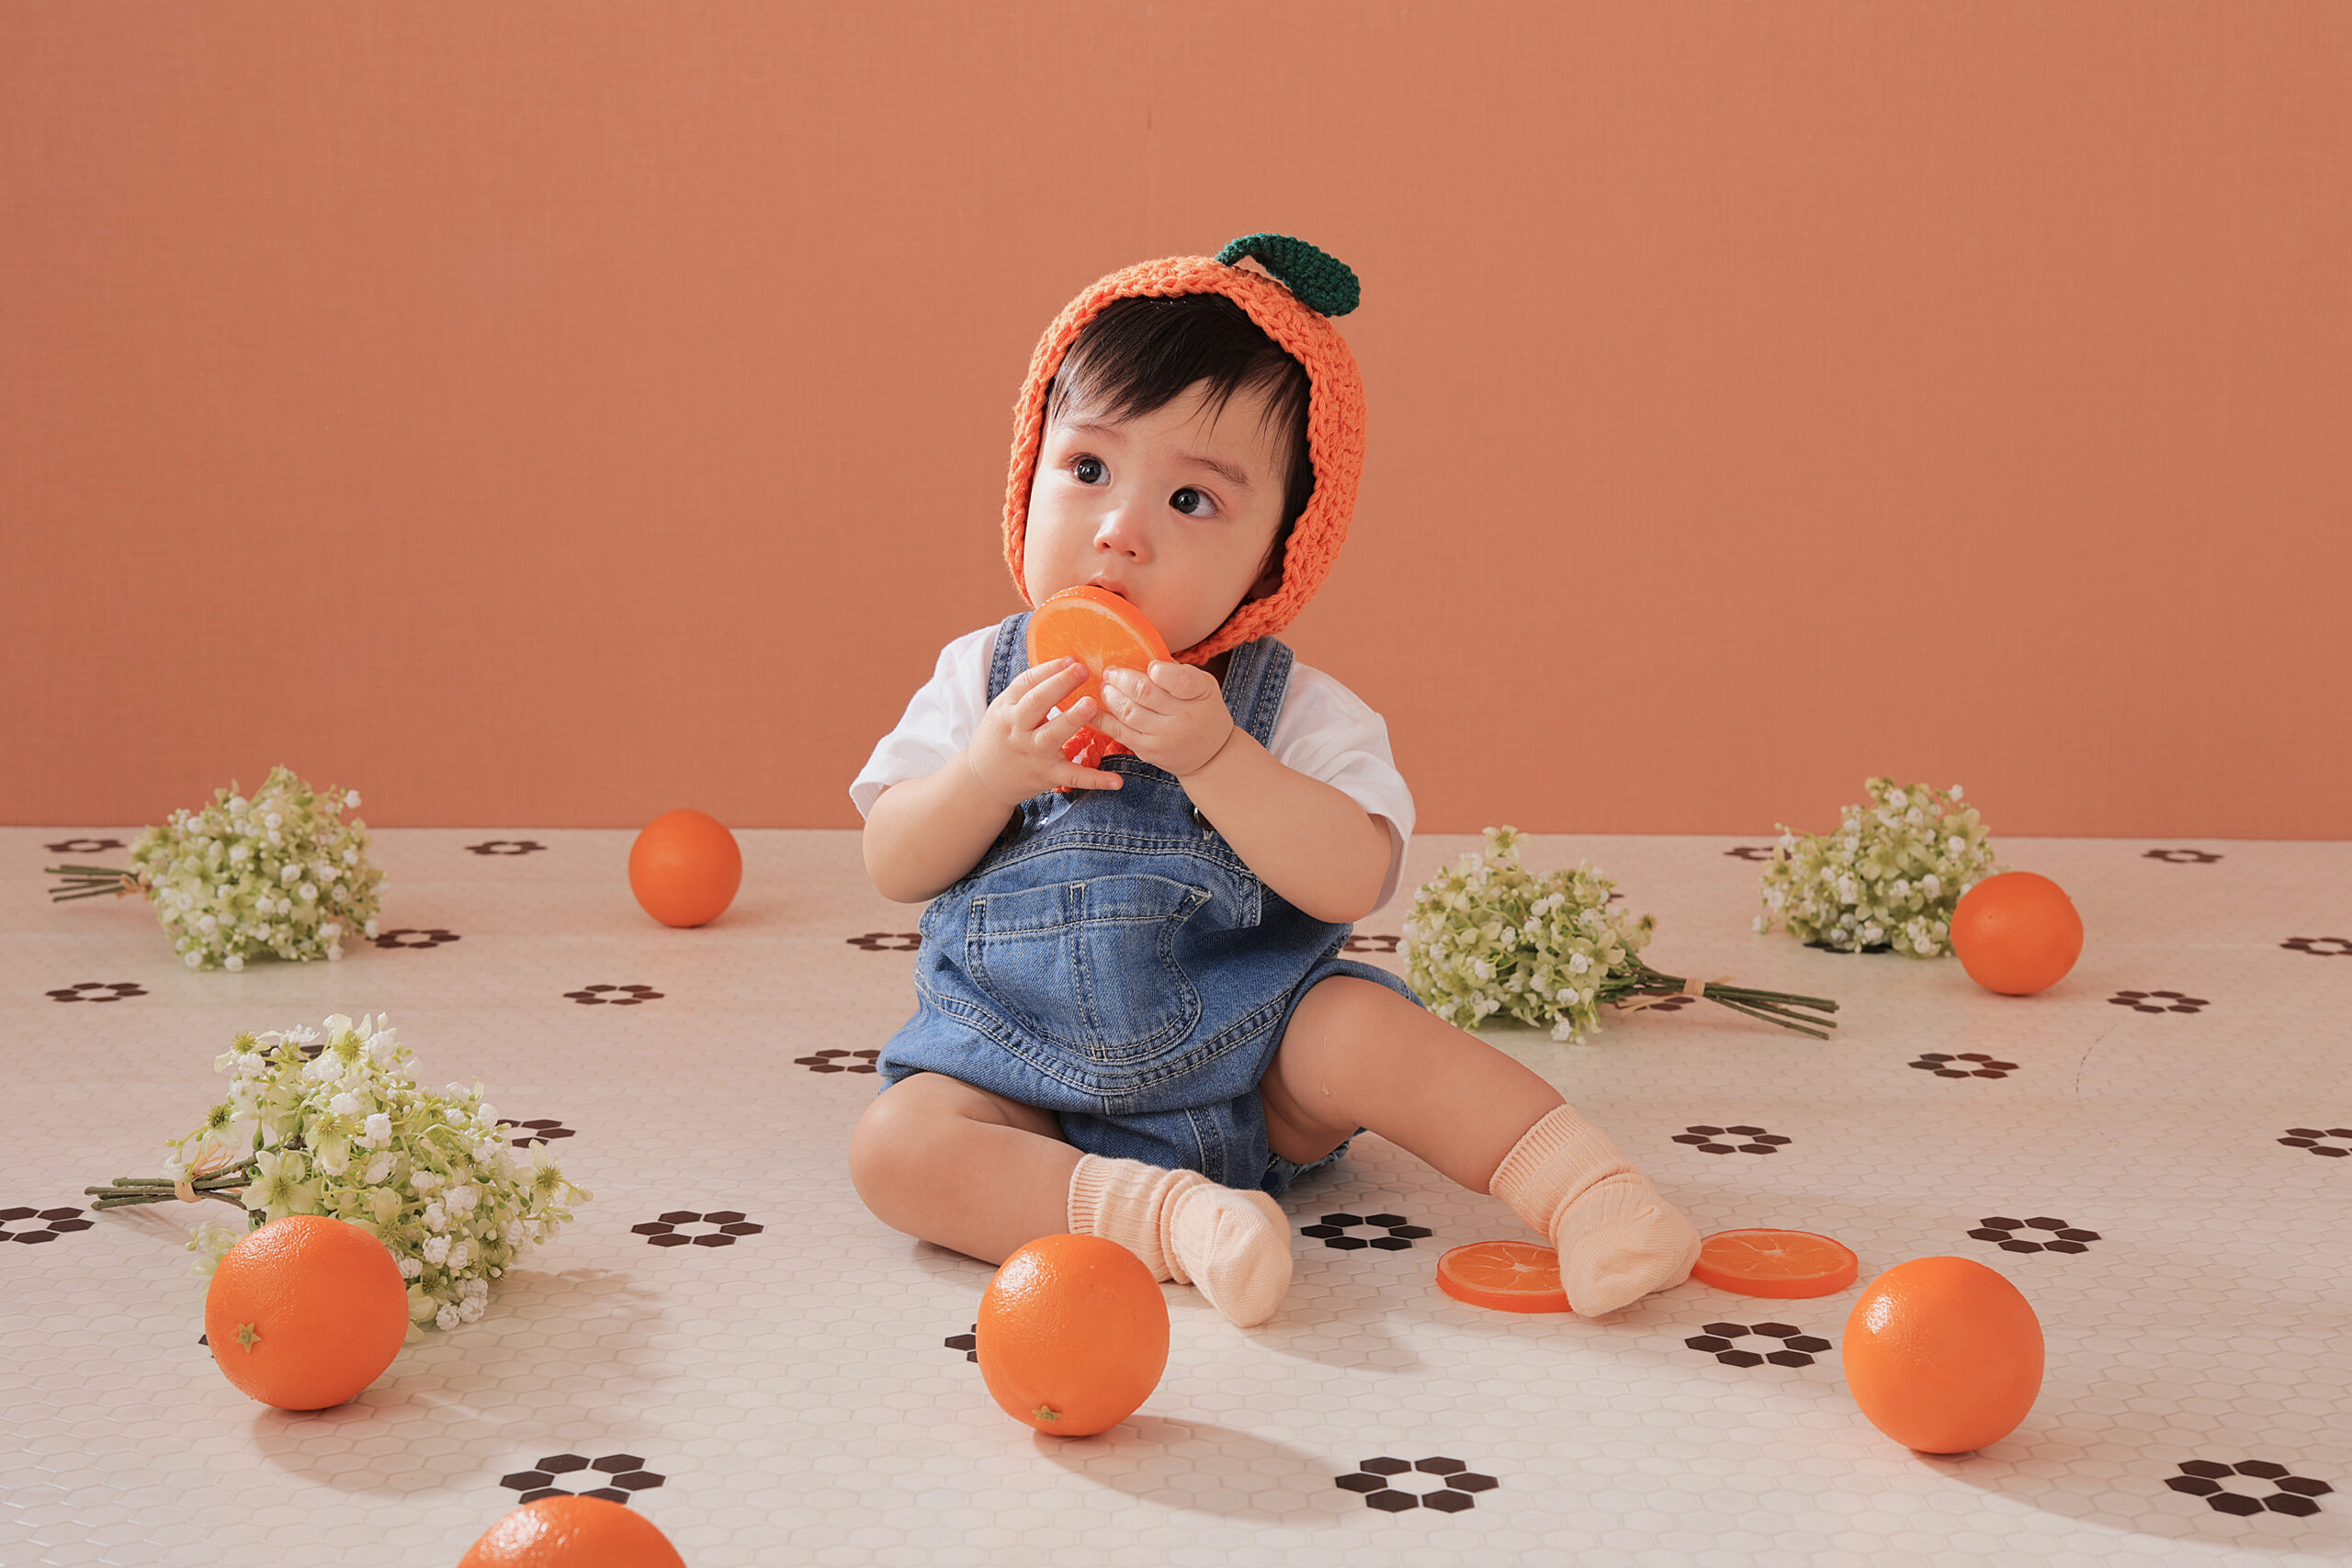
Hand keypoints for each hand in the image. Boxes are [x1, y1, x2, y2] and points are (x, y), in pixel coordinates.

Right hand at [962, 657, 1126, 809]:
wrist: (983, 781)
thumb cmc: (1000, 738)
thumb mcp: (1004, 710)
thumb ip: (1028, 692)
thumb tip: (1064, 664)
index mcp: (1008, 709)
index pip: (1026, 683)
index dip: (1048, 669)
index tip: (1070, 659)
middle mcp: (1018, 730)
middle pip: (1036, 703)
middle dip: (1059, 685)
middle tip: (1082, 669)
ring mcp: (1033, 753)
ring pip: (1052, 735)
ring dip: (1072, 719)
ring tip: (1091, 705)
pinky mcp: (1047, 775)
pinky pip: (1073, 777)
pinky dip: (1095, 779)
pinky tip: (1116, 780)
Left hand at [1084, 660, 1236, 778]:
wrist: (1209, 754)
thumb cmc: (1203, 711)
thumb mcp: (1204, 686)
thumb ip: (1178, 672)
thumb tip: (1143, 655)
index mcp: (1200, 694)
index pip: (1180, 680)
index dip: (1159, 671)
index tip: (1150, 667)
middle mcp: (1183, 718)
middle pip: (1144, 693)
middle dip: (1121, 678)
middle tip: (1111, 671)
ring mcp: (1163, 737)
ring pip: (1128, 711)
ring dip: (1110, 695)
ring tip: (1105, 686)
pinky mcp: (1147, 751)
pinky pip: (1118, 732)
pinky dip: (1101, 718)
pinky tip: (1091, 707)